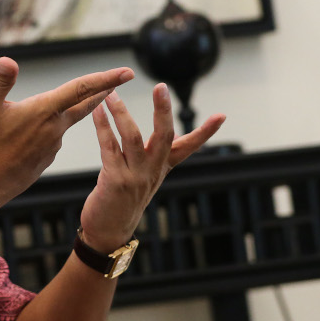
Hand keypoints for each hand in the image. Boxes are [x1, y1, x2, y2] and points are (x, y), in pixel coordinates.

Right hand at [0, 57, 133, 200]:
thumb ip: (0, 82)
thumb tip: (7, 60)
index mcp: (44, 110)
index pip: (81, 89)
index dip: (106, 78)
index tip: (127, 72)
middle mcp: (54, 128)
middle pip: (83, 105)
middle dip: (101, 91)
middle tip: (118, 81)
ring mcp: (52, 146)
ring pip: (61, 122)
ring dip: (59, 113)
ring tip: (33, 113)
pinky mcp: (46, 159)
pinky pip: (50, 139)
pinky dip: (45, 132)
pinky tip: (26, 137)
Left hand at [79, 83, 225, 252]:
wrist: (108, 233)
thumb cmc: (121, 201)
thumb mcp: (142, 178)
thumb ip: (150, 158)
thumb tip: (160, 138)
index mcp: (161, 169)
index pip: (188, 147)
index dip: (205, 132)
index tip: (223, 115)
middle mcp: (152, 172)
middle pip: (164, 136)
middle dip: (163, 111)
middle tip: (162, 87)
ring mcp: (135, 177)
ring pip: (133, 138)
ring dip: (122, 113)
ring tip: (112, 94)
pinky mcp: (116, 181)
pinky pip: (109, 148)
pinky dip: (103, 127)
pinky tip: (97, 112)